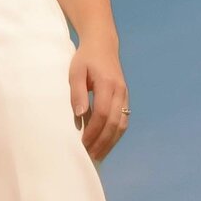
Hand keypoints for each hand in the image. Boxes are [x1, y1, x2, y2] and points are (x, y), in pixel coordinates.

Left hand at [68, 37, 129, 161]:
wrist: (102, 44)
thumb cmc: (85, 58)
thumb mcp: (76, 71)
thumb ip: (77, 92)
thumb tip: (79, 115)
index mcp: (108, 84)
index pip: (102, 113)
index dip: (93, 130)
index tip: (82, 143)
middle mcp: (120, 91)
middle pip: (114, 122)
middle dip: (102, 142)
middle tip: (89, 156)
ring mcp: (125, 95)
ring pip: (122, 124)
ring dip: (110, 142)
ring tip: (97, 155)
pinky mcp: (125, 98)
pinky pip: (123, 120)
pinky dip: (115, 134)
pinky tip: (106, 143)